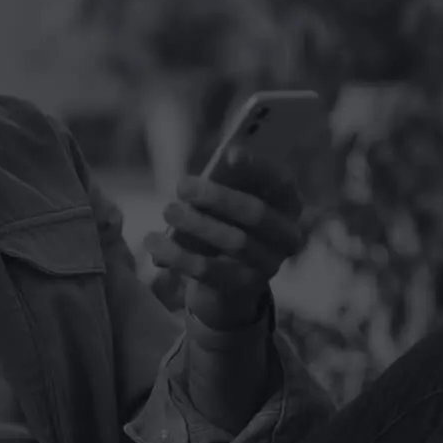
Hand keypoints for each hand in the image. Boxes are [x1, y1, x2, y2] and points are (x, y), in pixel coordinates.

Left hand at [146, 149, 306, 330]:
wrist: (226, 283)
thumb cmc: (225, 224)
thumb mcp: (227, 202)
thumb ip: (224, 184)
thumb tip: (204, 174)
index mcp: (288, 205)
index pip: (282, 181)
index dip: (258, 166)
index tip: (230, 154)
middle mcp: (287, 236)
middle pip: (256, 213)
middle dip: (218, 197)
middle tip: (182, 185)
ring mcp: (268, 266)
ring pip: (235, 242)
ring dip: (197, 224)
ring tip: (168, 210)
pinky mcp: (242, 289)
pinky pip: (210, 271)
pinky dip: (179, 255)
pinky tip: (154, 243)